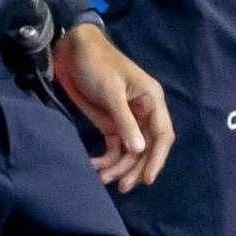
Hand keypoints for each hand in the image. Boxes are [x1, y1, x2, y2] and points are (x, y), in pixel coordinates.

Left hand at [53, 24, 174, 190]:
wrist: (72, 50)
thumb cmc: (97, 64)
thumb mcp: (111, 91)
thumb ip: (124, 120)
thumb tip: (139, 150)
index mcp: (152, 101)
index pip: (162, 135)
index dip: (157, 158)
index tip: (147, 178)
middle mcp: (143, 113)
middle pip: (147, 147)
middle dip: (135, 167)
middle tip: (123, 186)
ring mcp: (127, 119)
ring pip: (130, 151)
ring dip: (119, 167)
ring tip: (104, 179)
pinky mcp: (111, 123)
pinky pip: (115, 146)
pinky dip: (107, 158)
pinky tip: (96, 166)